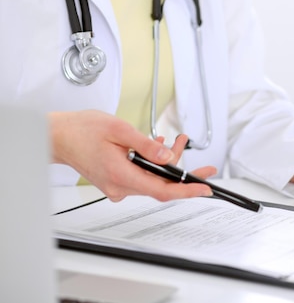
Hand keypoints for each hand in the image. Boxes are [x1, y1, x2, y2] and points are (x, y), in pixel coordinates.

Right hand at [49, 110, 216, 201]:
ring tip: (178, 141)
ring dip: (167, 163)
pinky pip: (141, 176)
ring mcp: (116, 186)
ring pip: (152, 179)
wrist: (58, 136)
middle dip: (183, 173)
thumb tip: (168, 156)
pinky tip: (156, 147)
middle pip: (161, 186)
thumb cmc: (82, 130)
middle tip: (207, 168)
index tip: (204, 188)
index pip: (161, 190)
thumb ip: (146, 145)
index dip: (186, 191)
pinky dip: (152, 164)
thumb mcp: (119, 130)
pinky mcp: (115, 181)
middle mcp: (119, 186)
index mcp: (121, 175)